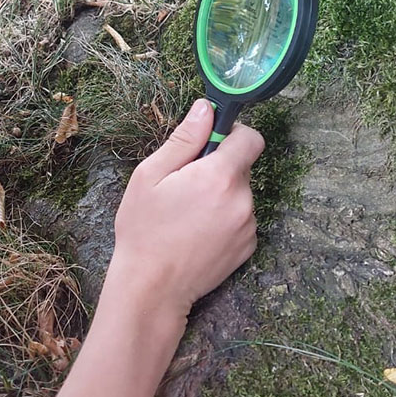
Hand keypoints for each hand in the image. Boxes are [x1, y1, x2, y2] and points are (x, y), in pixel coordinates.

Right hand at [108, 98, 263, 320]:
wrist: (152, 288)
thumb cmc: (144, 230)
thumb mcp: (151, 176)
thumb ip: (184, 139)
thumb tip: (206, 108)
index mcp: (219, 177)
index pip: (250, 138)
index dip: (231, 135)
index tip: (209, 144)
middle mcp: (242, 200)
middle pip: (242, 167)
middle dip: (218, 169)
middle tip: (184, 186)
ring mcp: (248, 226)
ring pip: (240, 194)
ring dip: (221, 196)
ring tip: (188, 215)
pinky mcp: (248, 247)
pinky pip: (241, 219)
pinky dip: (224, 219)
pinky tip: (197, 233)